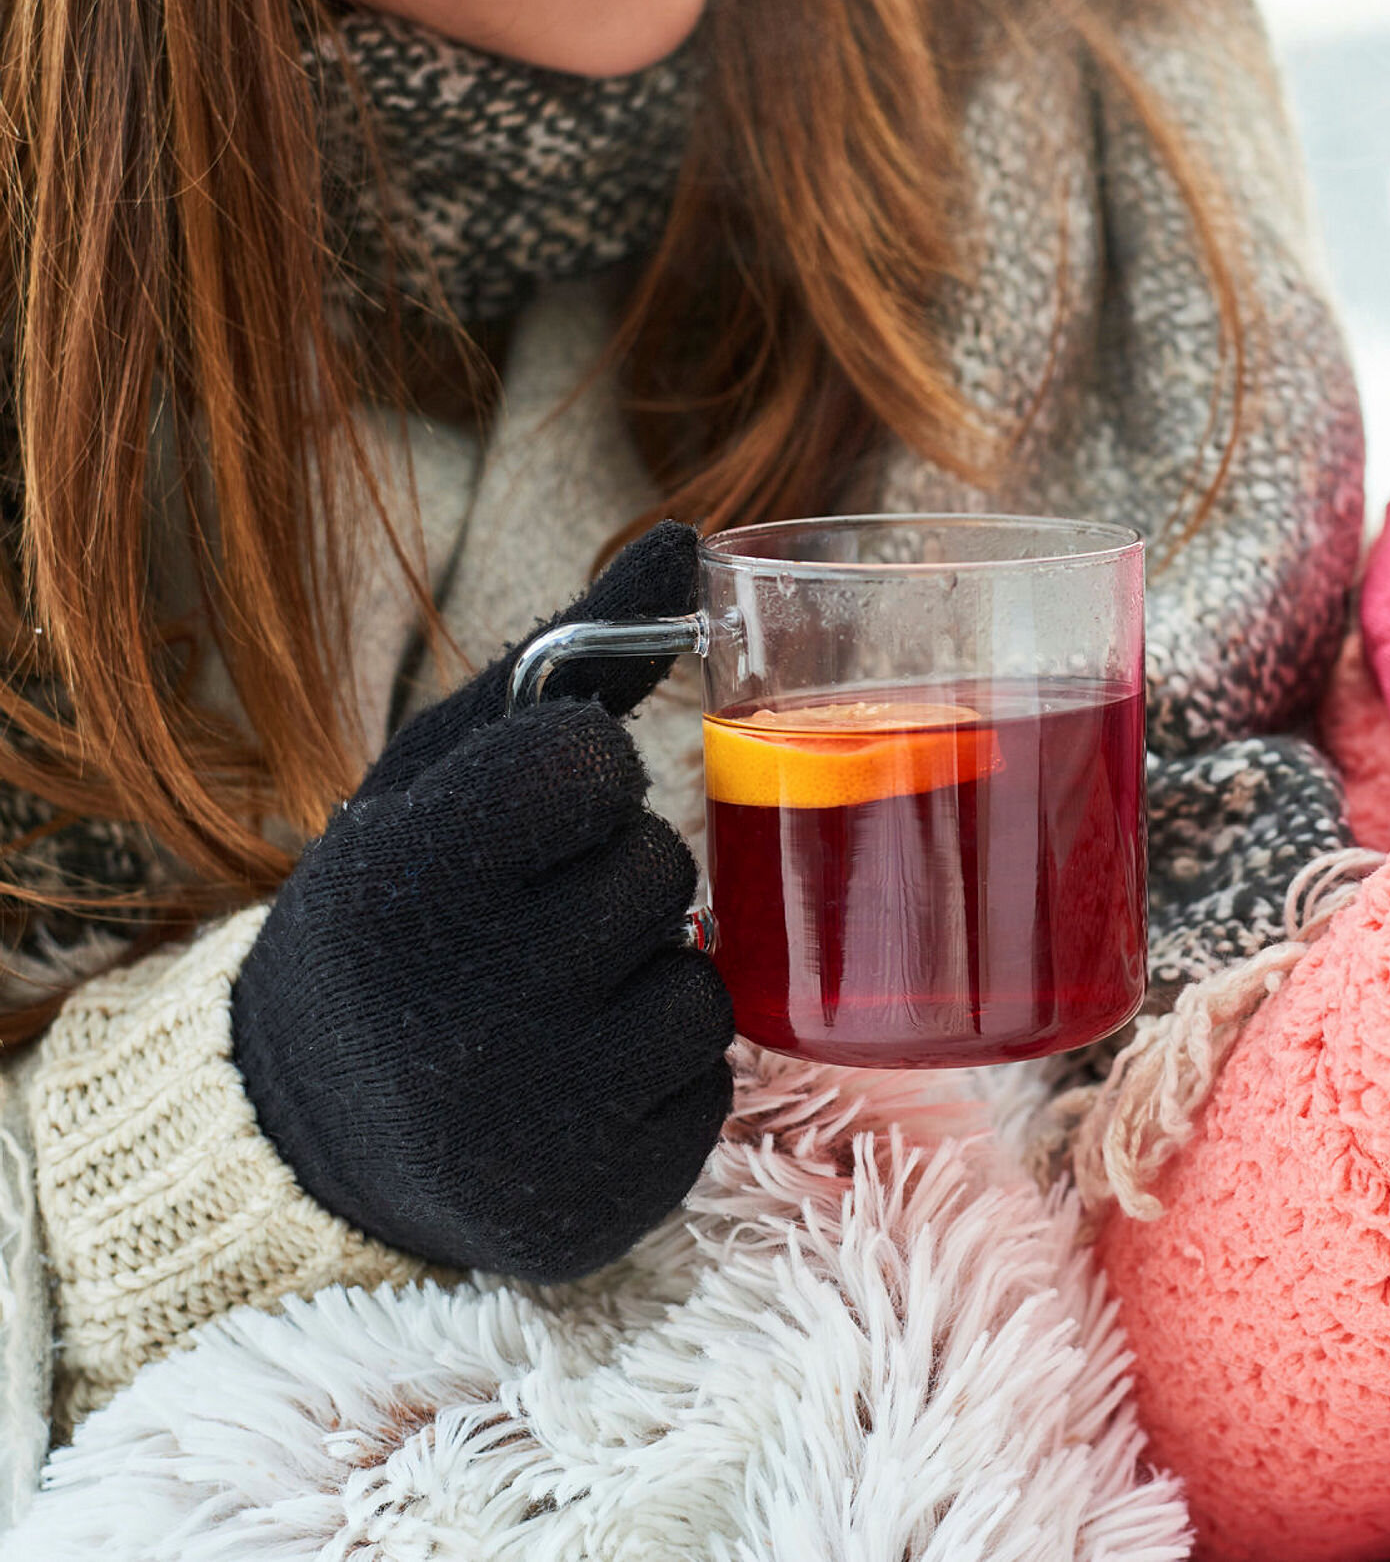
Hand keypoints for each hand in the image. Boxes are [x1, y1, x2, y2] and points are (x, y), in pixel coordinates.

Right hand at [232, 523, 735, 1280]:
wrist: (324, 1131)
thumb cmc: (404, 914)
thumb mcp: (441, 777)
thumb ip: (569, 663)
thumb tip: (696, 537)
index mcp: (397, 888)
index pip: (586, 764)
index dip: (577, 781)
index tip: (530, 815)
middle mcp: (453, 1014)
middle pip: (657, 872)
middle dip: (615, 879)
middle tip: (532, 920)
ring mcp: (530, 1125)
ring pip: (700, 983)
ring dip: (649, 978)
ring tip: (553, 1003)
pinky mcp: (598, 1204)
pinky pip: (713, 1086)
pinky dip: (665, 1074)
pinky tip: (579, 1080)